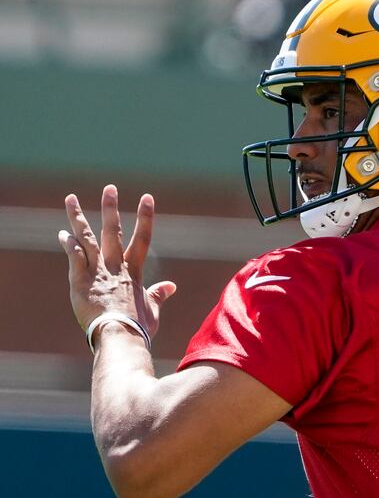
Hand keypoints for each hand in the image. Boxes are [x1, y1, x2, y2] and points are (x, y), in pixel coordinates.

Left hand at [58, 184, 175, 337]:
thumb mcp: (152, 309)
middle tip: (109, 188)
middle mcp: (115, 266)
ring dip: (78, 218)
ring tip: (70, 199)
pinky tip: (64, 234)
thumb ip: (158, 294)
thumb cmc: (138, 326)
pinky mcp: (80, 281)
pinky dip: (69, 245)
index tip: (146, 198)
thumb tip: (171, 286)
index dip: (145, 216)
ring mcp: (97, 272)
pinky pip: (74, 258)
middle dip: (111, 208)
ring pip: (86, 238)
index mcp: (134, 272)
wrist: (120, 334)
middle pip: (113, 231)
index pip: (142, 238)